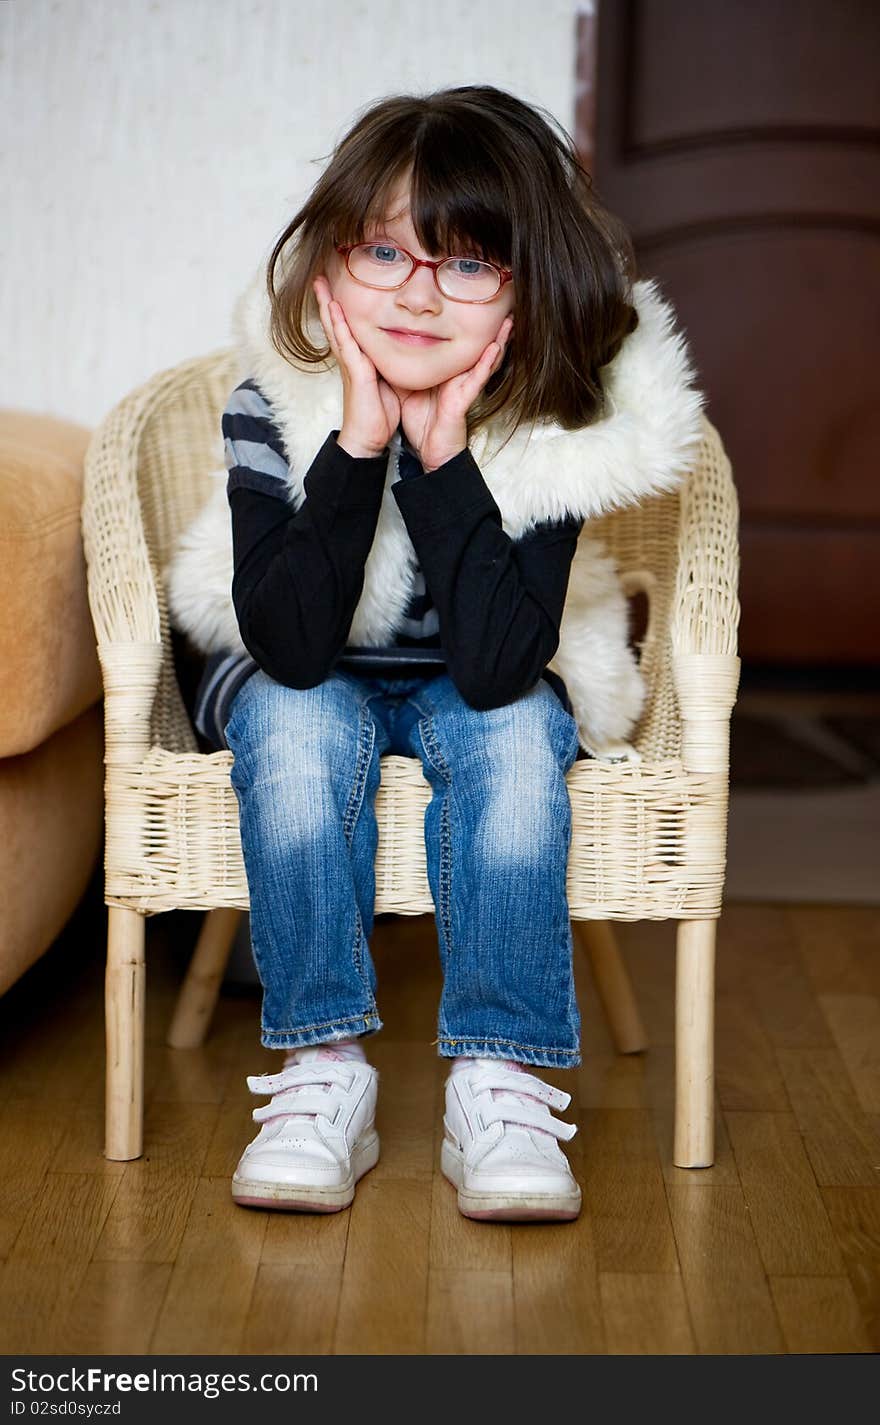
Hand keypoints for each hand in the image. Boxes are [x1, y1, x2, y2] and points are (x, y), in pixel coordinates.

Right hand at [313, 275, 398, 457]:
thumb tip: (399, 353)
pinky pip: (346, 345)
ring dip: (328, 306)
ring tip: (320, 285)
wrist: (368, 440)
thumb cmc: (378, 416)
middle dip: (328, 301)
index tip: (336, 289)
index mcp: (359, 362)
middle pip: (336, 324)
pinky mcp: (355, 373)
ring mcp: (351, 365)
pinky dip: (339, 326)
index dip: (340, 310)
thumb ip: (389, 367)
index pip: (347, 330)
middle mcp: (351, 360)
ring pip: (336, 329)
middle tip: (319, 278)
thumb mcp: (388, 384)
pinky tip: (335, 310)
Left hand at [398, 314, 513, 471]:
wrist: (427, 451)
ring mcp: (464, 388)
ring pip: (485, 359)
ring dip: (499, 340)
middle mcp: (459, 377)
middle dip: (491, 328)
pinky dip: (487, 363)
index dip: (464, 325)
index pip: (456, 344)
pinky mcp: (464, 400)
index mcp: (446, 372)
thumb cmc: (420, 422)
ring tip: (509, 321)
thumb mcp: (408, 386)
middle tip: (502, 306)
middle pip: (476, 347)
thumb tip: (391, 346)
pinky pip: (478, 379)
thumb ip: (406, 366)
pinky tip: (495, 347)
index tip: (469, 303)